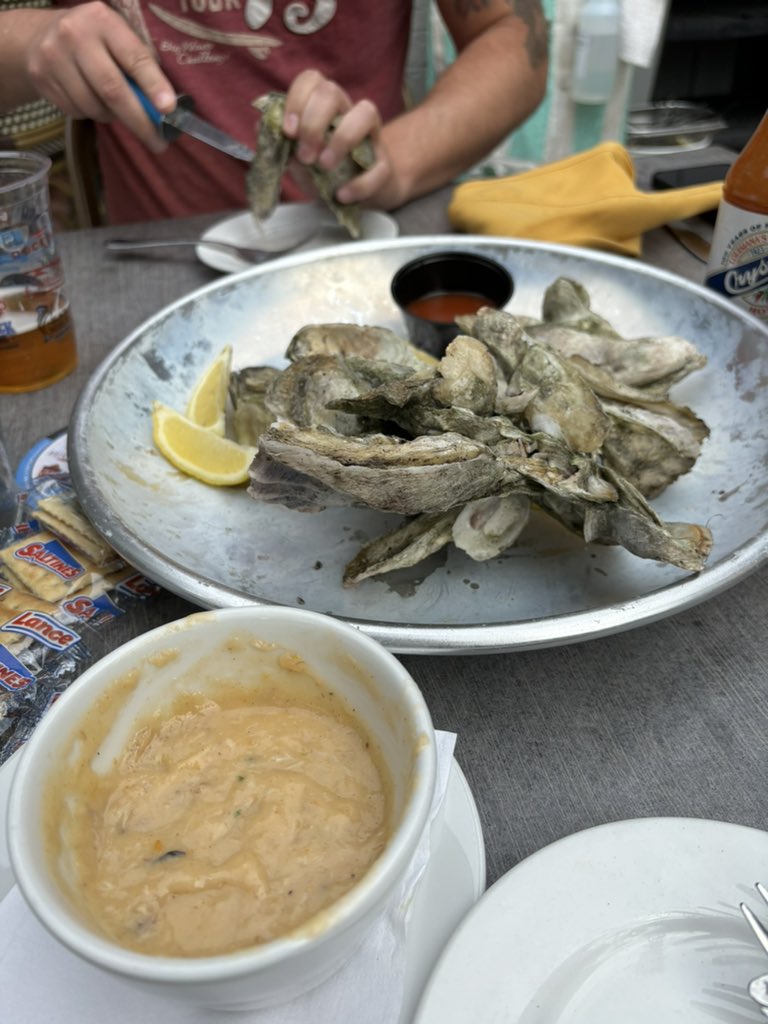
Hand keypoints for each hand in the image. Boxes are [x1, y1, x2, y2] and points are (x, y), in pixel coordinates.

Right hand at [24, 1, 175, 152]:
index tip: (169, 109)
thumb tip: (165, 108)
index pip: (134, 57)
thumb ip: (138, 63)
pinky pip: (76, 111)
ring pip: (94, 106)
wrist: (40, 36)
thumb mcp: (116, 37)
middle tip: (158, 144)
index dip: (154, 85)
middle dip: (139, 121)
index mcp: (103, 20)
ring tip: (117, 111)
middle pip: (112, 90)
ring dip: (112, 117)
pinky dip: (91, 114)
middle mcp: (75, 35)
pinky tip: (91, 101)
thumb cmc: (94, 41)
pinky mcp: (42, 78)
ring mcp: (54, 56)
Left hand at [282, 69, 402, 208]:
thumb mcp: (298, 162)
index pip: (311, 80)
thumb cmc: (324, 173)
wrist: (354, 195)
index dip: (296, 100)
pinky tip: (342, 194)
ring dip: (341, 139)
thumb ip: (282, 146)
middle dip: (313, 123)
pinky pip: (379, 166)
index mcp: (323, 107)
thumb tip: (262, 127)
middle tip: (305, 156)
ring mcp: (370, 135)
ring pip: (365, 112)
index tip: (288, 132)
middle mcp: (347, 111)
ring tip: (325, 166)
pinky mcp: (384, 164)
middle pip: (332, 92)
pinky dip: (360, 183)